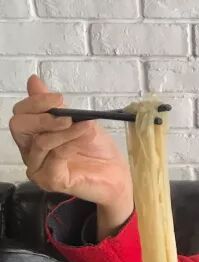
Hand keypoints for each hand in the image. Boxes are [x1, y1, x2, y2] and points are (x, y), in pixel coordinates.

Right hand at [9, 75, 133, 235]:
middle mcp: (30, 151)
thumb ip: (54, 106)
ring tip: (86, 127)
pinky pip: (55, 157)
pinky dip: (71, 144)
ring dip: (65, 131)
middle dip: (43, 117)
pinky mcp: (49, 180)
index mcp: (33, 136)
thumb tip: (33, 80)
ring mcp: (38, 168)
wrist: (117, 176)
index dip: (36, 102)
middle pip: (19, 126)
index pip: (20, 113)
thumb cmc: (98, 150)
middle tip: (68, 117)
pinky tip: (86, 137)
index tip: (60, 99)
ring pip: (40, 142)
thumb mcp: (78, 121)